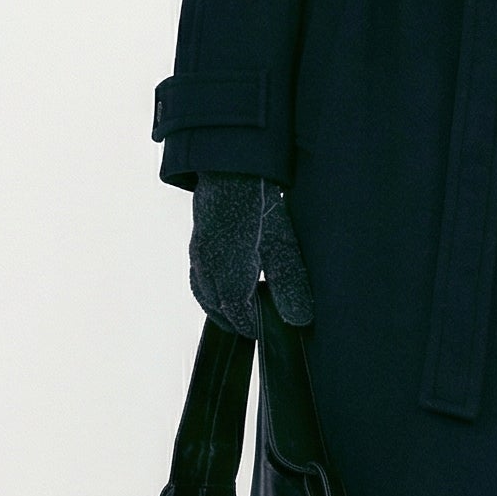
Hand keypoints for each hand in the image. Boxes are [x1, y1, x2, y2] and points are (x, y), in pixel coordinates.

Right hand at [189, 172, 314, 334]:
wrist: (232, 166)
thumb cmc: (258, 203)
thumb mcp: (282, 244)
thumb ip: (289, 284)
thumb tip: (299, 320)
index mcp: (228, 272)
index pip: (238, 315)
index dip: (254, 326)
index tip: (271, 329)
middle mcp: (207, 268)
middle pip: (219, 310)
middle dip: (240, 321)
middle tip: (263, 323)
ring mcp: (198, 256)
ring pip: (207, 296)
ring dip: (226, 308)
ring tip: (249, 310)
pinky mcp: (197, 245)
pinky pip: (201, 280)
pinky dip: (215, 292)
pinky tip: (232, 286)